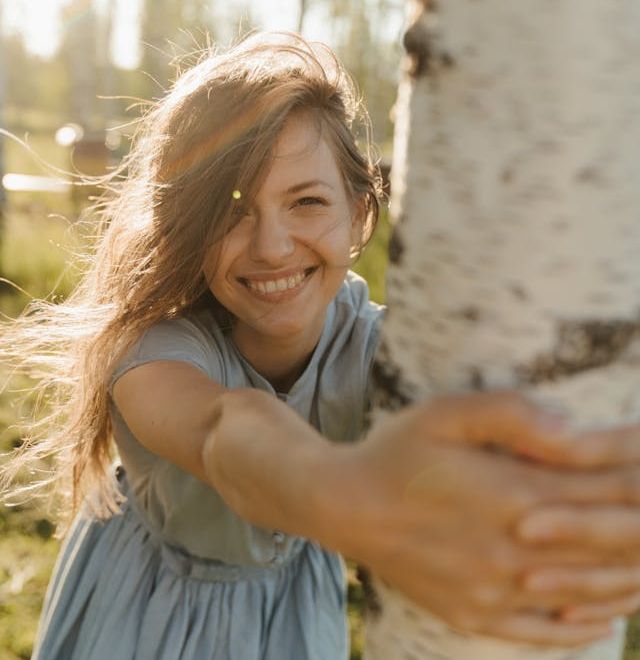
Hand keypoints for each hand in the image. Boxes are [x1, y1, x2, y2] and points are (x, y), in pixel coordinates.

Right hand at [326, 394, 639, 644]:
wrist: (344, 507)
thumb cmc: (395, 453)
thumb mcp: (444, 413)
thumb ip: (513, 415)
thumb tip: (575, 433)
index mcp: (514, 495)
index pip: (612, 488)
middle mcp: (516, 552)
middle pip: (617, 546)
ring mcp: (497, 592)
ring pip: (592, 595)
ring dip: (635, 576)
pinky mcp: (476, 616)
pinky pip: (547, 633)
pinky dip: (587, 626)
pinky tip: (605, 616)